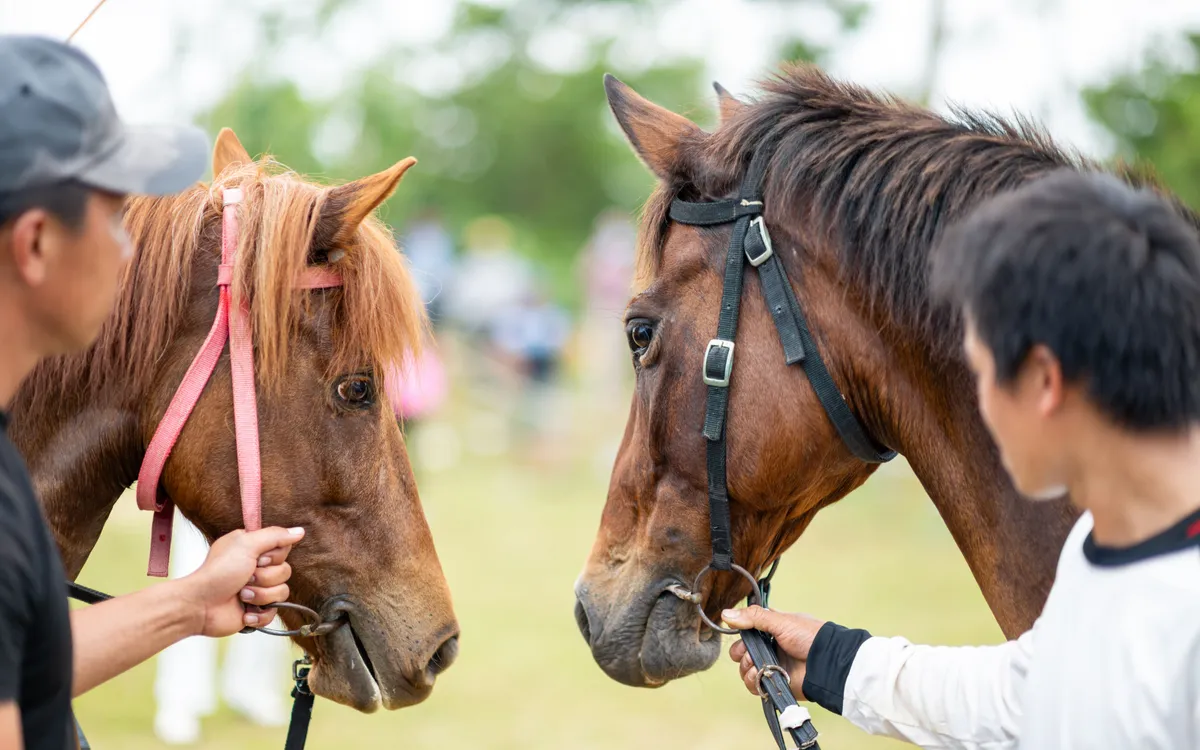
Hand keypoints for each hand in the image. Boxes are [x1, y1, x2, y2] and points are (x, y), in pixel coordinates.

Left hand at [178, 526, 304, 637]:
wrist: (200, 606)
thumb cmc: (217, 572)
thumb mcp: (246, 544)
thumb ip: (275, 536)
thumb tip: (299, 531)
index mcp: (254, 549)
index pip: (284, 549)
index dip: (274, 556)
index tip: (257, 558)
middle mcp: (257, 568)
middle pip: (285, 571)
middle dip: (264, 578)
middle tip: (245, 578)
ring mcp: (258, 590)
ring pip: (282, 592)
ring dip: (260, 596)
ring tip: (241, 596)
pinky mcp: (257, 610)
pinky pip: (275, 613)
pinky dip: (259, 614)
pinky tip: (244, 612)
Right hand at [723, 606, 825, 698]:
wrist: (826, 662)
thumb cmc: (809, 637)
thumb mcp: (781, 620)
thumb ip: (753, 617)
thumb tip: (725, 614)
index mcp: (772, 629)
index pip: (747, 630)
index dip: (740, 632)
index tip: (737, 631)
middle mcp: (770, 648)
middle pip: (742, 651)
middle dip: (740, 652)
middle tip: (746, 652)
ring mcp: (771, 666)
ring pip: (745, 669)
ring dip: (746, 667)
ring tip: (756, 665)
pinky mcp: (774, 683)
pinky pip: (754, 684)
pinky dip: (753, 681)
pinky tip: (759, 675)